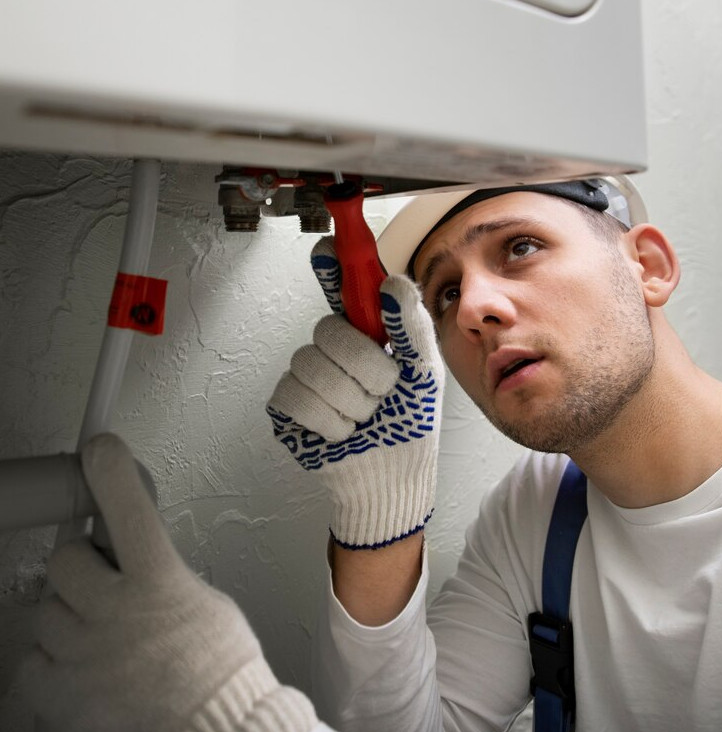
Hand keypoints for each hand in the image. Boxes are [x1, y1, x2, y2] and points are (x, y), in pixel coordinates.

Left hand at [20, 433, 315, 731]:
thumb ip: (164, 575)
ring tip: (98, 641)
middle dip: (80, 568)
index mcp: (160, 581)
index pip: (126, 504)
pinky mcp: (61, 696)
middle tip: (100, 586)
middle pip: (64, 558)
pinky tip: (81, 671)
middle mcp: (116, 610)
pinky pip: (31, 661)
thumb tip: (137, 559)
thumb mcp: (205, 603)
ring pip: (44, 609)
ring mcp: (84, 654)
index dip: (109, 468)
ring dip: (67, 618)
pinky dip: (50, 664)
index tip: (100, 449)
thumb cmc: (222, 679)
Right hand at [266, 237, 443, 548]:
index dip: (331, 266)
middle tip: (383, 390)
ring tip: (365, 416)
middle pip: (328, 330)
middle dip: (365, 366)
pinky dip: (329, 420)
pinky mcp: (287, 407)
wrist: (393, 480)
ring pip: (312, 365)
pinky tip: (342, 431)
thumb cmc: (411, 424)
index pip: (339, 288)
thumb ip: (411, 326)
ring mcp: (305, 376)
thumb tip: (391, 284)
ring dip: (351, 400)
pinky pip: (295, 396)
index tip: (329, 250)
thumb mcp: (424, 372)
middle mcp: (330, 349)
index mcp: (364, 332)